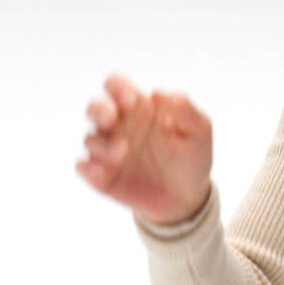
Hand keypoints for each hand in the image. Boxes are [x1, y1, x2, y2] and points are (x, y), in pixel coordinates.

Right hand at [76, 73, 213, 224]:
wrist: (187, 197)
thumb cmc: (192, 156)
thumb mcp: (200, 130)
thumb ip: (185, 108)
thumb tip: (158, 93)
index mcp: (139, 108)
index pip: (117, 86)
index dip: (117, 87)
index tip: (130, 98)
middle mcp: (119, 126)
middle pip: (94, 107)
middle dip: (98, 109)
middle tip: (111, 118)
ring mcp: (108, 151)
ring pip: (90, 138)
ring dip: (102, 144)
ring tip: (123, 151)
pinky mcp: (103, 176)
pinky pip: (83, 167)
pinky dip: (87, 167)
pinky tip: (102, 171)